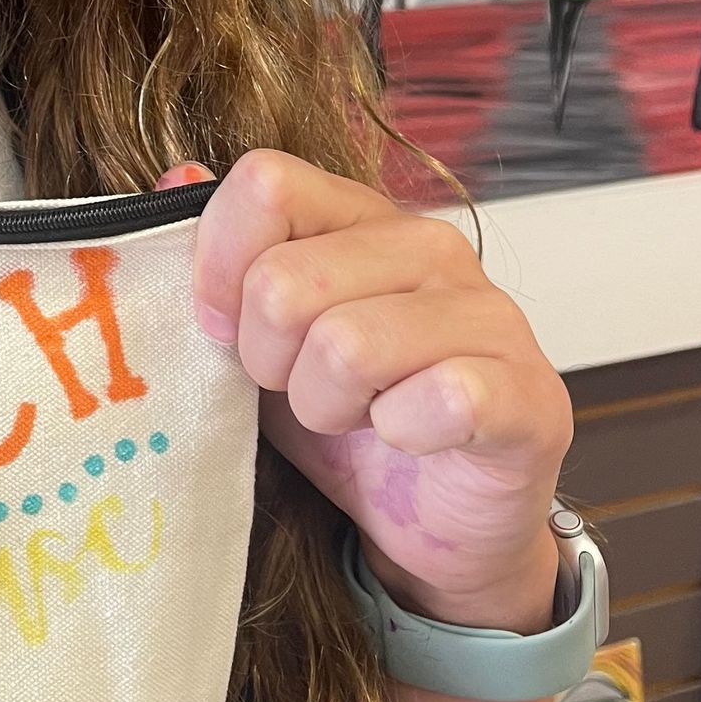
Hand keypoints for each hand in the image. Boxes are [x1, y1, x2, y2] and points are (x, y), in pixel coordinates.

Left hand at [154, 150, 571, 631]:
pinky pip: (439, 398)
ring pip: (347, 345)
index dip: (217, 265)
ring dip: (327, 407)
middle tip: (301, 390)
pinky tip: (411, 439)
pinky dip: (403, 434)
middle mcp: (429, 247)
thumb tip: (170, 178)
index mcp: (359, 217)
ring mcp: (489, 314)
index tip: (221, 327)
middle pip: (286, 280)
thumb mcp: (260, 341)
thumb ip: (219, 261)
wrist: (437, 522)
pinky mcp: (530, 392)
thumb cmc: (347, 419)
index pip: (266, 184)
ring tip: (355, 417)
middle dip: (269, 360)